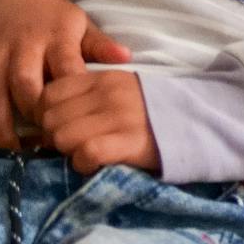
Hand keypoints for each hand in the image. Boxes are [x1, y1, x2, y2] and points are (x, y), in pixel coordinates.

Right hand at [0, 0, 130, 149]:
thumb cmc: (54, 17)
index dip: (69, 98)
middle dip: (32, 114)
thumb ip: (100, 46)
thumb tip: (127, 60)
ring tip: (10, 149)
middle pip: (24, 82)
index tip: (75, 124)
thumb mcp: (81, 25)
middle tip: (41, 142)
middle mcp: (24, 41)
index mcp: (57, 36)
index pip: (65, 68)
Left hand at [39, 68, 159, 174]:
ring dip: (68, 152)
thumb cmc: (152, 113)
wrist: (198, 125)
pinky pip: (86, 153)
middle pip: (51, 118)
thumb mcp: (120, 91)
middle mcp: (107, 94)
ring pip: (63, 136)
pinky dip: (83, 164)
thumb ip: (88, 95)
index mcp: (102, 78)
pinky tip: (93, 165)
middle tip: (71, 146)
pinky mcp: (129, 142)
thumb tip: (48, 118)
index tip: (59, 128)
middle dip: (54, 137)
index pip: (49, 93)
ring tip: (83, 155)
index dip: (46, 115)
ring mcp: (119, 118)